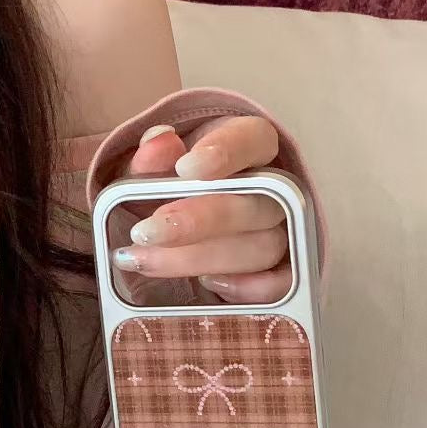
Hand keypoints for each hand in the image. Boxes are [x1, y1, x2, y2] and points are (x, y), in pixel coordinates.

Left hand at [110, 116, 290, 303]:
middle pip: (256, 203)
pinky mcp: (281, 273)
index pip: (253, 139)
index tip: (185, 168)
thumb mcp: (151, 171)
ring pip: (262, 247)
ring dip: (200, 259)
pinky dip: (251, 288)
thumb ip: (150, 160)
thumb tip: (156, 142)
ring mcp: (282, 233)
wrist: (177, 230)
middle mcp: (274, 191)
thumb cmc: (168, 192)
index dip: (225, 152)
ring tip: (145, 261)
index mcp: (248, 148)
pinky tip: (206, 284)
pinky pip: (282, 284)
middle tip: (146, 232)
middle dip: (200, 220)